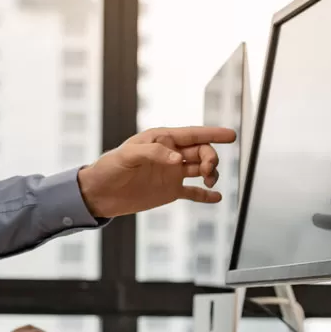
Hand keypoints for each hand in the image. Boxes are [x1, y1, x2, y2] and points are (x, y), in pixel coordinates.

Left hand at [77, 126, 236, 217]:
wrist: (99, 193)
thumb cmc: (109, 168)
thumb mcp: (127, 155)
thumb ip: (153, 153)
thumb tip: (178, 158)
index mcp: (161, 140)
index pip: (192, 134)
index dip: (212, 134)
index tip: (231, 135)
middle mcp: (169, 154)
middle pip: (202, 152)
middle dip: (211, 158)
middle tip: (207, 171)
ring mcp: (171, 173)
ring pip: (201, 169)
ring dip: (211, 174)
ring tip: (209, 182)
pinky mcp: (170, 191)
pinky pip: (193, 193)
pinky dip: (206, 195)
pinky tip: (216, 198)